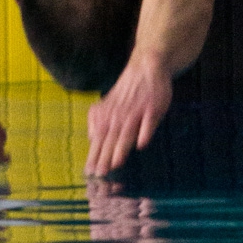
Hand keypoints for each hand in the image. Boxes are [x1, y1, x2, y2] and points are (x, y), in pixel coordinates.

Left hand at [85, 54, 171, 175]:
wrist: (145, 68)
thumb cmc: (127, 92)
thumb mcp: (108, 104)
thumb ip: (99, 120)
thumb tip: (91, 138)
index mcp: (108, 116)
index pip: (99, 139)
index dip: (94, 156)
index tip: (90, 173)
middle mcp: (119, 115)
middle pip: (111, 139)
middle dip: (105, 157)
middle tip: (100, 174)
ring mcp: (137, 111)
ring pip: (127, 132)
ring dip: (121, 148)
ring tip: (117, 163)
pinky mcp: (152, 107)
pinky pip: (149, 122)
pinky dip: (145, 132)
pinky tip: (142, 143)